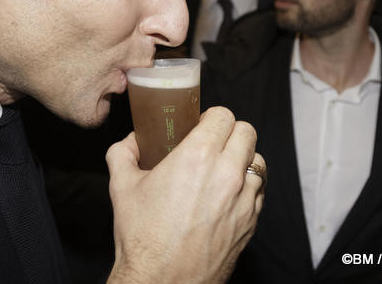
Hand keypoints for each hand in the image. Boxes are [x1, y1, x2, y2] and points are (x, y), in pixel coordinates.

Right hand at [105, 106, 264, 283]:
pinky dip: (247, 187)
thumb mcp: (122, 187)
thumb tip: (130, 142)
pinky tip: (228, 195)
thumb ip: (123, 153)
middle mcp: (226, 174)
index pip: (223, 116)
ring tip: (223, 169)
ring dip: (242, 159)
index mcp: (197, 157)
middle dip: (230, 133)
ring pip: (258, 161)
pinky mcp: (251, 222)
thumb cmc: (142, 238)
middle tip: (213, 143)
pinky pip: (259, 191)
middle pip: (247, 132)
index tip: (201, 125)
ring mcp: (243, 200)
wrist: (161, 283)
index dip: (211, 117)